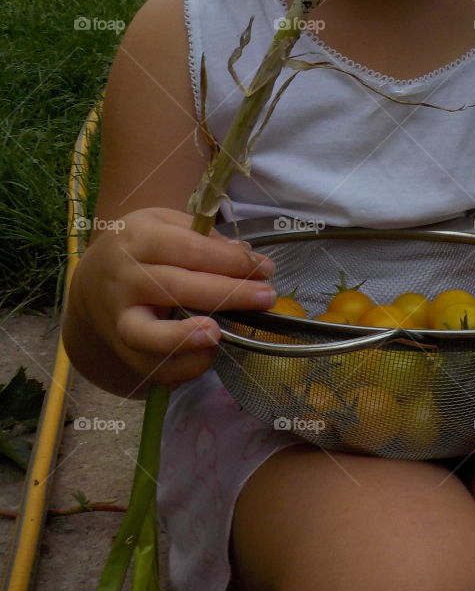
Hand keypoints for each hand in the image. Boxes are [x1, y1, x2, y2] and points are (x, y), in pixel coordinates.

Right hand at [71, 207, 276, 389]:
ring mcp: (120, 317)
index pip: (189, 250)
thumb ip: (204, 237)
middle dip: (228, 294)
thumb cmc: (142, 249)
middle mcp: (125, 279)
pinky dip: (184, 366)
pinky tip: (210, 352)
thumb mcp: (166, 224)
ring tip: (218, 334)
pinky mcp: (124, 350)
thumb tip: (246, 256)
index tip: (266, 269)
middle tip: (266, 297)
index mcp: (139, 239)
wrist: (92, 282)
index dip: (230, 261)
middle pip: (176, 288)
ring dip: (184, 338)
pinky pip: (153, 367)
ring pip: (147, 334)